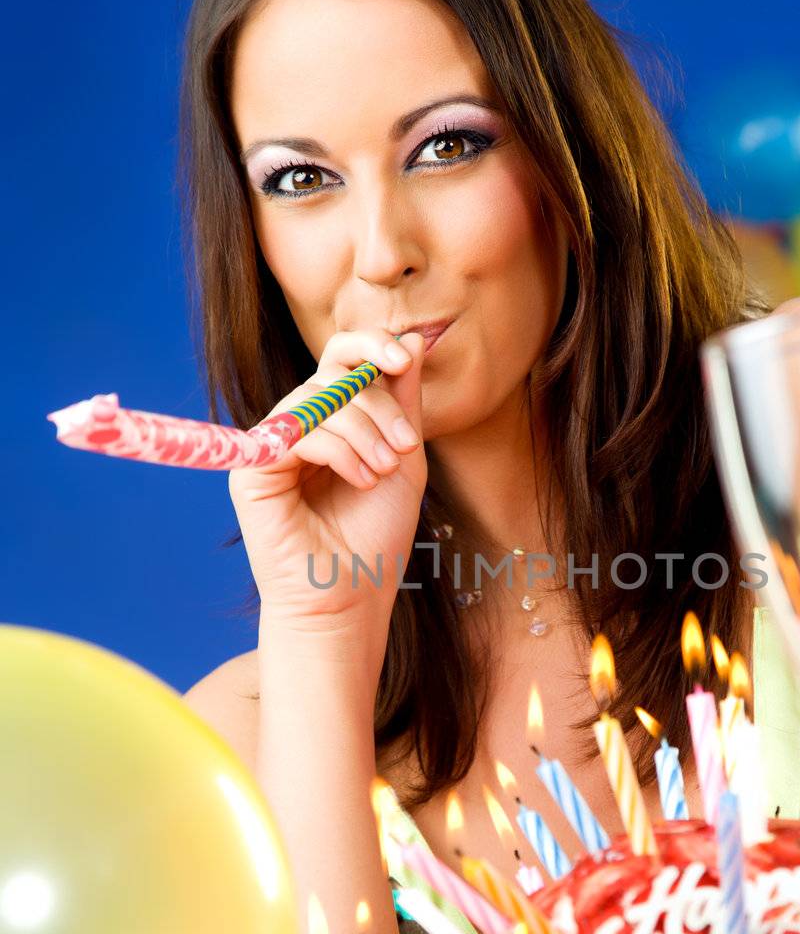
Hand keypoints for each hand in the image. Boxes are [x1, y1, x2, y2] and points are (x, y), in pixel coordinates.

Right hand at [228, 329, 427, 635]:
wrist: (351, 597)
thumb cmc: (376, 536)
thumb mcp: (404, 457)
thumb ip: (403, 399)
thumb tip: (415, 336)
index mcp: (331, 420)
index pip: (340, 359)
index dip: (370, 345)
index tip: (404, 358)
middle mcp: (296, 427)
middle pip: (331, 374)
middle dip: (377, 403)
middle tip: (404, 448)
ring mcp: (270, 445)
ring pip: (316, 399)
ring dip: (363, 430)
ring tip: (383, 471)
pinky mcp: (250, 469)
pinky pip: (296, 429)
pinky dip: (337, 449)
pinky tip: (360, 480)